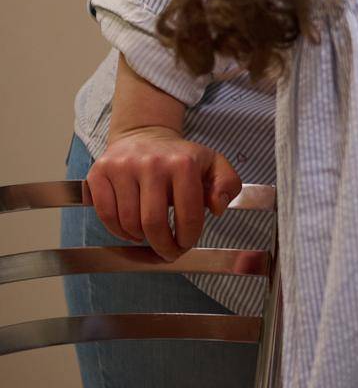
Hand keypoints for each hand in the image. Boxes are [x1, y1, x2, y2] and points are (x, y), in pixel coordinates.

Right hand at [84, 127, 241, 260]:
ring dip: (141, 238)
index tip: (186, 245)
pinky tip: (131, 230)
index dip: (188, 237)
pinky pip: (106, 215)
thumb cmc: (180, 157)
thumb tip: (217, 207)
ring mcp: (122, 167)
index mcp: (183, 163)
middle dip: (163, 246)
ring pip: (128, 223)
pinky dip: (118, 231)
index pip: (188, 214)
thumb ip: (228, 184)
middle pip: (153, 223)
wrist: (144, 134)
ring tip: (150, 236)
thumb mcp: (213, 164)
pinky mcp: (99, 173)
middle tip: (167, 253)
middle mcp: (152, 163)